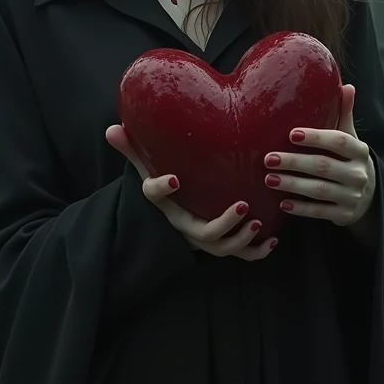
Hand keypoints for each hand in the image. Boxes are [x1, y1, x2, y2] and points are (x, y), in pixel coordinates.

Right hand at [106, 124, 277, 260]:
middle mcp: (184, 225)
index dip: (162, 189)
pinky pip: (238, 255)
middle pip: (201, 233)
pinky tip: (272, 240)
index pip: (155, 197)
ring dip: (241, 239)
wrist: (169, 218)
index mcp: (165, 204)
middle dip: (223, 223)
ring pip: (221, 248)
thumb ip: (133, 150)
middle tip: (243, 205)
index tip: (174, 178)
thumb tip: (112, 128)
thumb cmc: (163, 189)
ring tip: (257, 222)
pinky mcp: (220, 244)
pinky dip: (255, 252)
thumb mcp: (146, 170)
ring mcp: (203, 239)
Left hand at [263, 85, 376, 227]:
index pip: (339, 141)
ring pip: (319, 191)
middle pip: (324, 166)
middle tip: (268, 158)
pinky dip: (301, 208)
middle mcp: (359, 174)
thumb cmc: (350, 160)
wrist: (371, 197)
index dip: (316, 137)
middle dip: (295, 162)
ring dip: (293, 185)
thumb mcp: (351, 138)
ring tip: (269, 179)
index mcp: (360, 151)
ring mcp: (353, 196)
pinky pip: (320, 212)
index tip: (291, 134)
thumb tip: (346, 85)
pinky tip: (282, 203)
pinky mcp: (345, 215)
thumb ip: (345, 114)